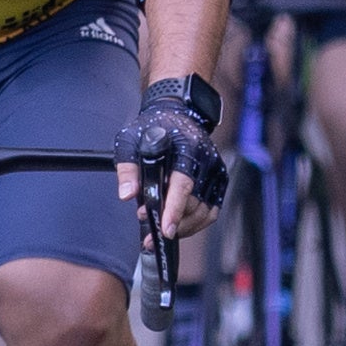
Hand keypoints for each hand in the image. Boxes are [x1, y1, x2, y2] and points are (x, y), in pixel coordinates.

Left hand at [122, 79, 226, 240]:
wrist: (177, 115)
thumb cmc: (154, 126)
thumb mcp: (130, 140)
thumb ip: (127, 168)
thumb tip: (126, 195)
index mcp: (188, 148)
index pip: (183, 185)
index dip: (174, 209)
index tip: (166, 228)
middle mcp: (207, 161)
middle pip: (194, 204)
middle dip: (171, 220)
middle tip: (147, 224)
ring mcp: (216, 172)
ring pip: (204, 213)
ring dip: (182, 227)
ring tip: (159, 229)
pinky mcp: (219, 182)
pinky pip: (210, 212)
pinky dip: (194, 224)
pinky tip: (177, 225)